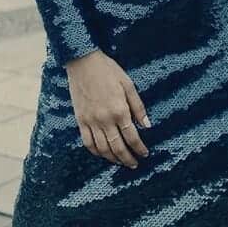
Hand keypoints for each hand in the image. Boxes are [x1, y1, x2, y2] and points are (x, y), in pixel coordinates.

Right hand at [66, 49, 150, 168]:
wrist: (83, 62)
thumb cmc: (108, 70)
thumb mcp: (128, 84)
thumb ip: (138, 106)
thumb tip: (147, 125)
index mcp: (120, 110)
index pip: (132, 137)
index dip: (139, 148)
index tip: (145, 153)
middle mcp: (105, 120)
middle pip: (118, 147)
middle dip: (128, 158)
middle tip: (135, 164)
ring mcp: (91, 122)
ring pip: (103, 149)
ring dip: (113, 159)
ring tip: (121, 162)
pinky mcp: (80, 121)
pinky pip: (88, 143)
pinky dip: (96, 152)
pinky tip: (103, 154)